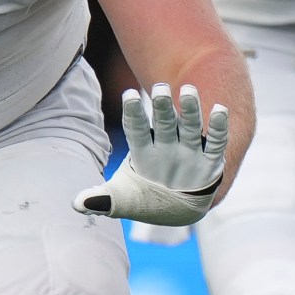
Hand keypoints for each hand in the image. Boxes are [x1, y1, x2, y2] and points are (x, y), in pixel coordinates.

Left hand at [74, 84, 230, 226]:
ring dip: (190, 110)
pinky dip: (218, 127)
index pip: (137, 130)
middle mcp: (167, 147)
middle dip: (162, 107)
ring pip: (190, 127)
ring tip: (188, 90)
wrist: (179, 208)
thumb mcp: (123, 200)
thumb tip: (76, 204)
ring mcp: (189, 152)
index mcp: (144, 153)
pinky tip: (219, 109)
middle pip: (164, 124)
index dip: (133, 114)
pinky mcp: (210, 162)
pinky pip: (215, 143)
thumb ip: (103, 199)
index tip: (128, 94)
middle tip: (160, 87)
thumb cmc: (147, 198)